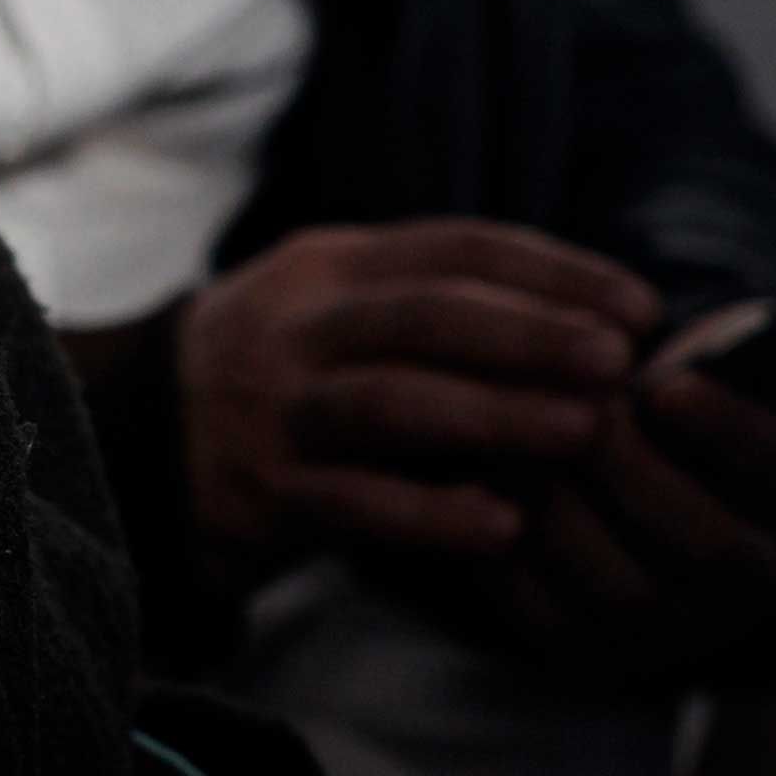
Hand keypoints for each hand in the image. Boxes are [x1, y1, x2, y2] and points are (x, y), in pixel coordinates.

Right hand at [173, 221, 666, 580]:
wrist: (136, 442)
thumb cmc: (287, 372)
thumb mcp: (341, 306)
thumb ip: (438, 302)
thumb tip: (596, 314)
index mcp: (331, 265)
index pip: (456, 248)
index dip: (554, 273)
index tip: (639, 306)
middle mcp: (297, 326)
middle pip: (426, 316)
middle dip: (532, 334)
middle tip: (618, 362)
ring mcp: (273, 410)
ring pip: (391, 404)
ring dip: (495, 414)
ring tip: (581, 431)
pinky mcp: (260, 495)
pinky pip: (354, 504)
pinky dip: (432, 515)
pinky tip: (503, 526)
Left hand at [470, 312, 775, 684]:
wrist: (698, 501)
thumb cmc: (731, 401)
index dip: (730, 431)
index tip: (668, 384)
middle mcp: (765, 585)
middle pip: (706, 547)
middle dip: (631, 470)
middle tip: (575, 406)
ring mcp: (684, 632)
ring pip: (622, 589)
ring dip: (562, 508)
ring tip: (517, 437)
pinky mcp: (606, 655)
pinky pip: (550, 616)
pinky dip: (507, 554)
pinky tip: (486, 486)